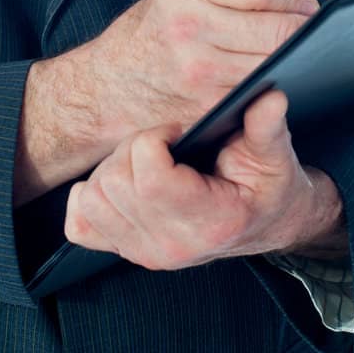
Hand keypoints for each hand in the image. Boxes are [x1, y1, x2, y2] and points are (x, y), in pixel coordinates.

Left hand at [63, 88, 343, 268]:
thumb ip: (267, 127)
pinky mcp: (126, 251)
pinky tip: (123, 184)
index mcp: (210, 224)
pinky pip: (79, 225)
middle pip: (115, 182)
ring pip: (92, 199)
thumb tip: (270, 99)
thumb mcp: (275, 156)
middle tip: (164, 145)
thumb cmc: (267, 187)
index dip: (154, 140)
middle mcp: (172, 246)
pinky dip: (91, 198)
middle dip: (134, 149)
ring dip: (112, 169)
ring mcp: (145, 254)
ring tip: (147, 162)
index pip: (149, 179)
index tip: (177, 132)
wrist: (264, 222)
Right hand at [83, 0, 340, 148]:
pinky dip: (278, 80)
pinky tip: (272, 72)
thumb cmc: (161, 26)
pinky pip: (265, 89)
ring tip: (289, 47)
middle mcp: (189, 26)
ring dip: (297, 56)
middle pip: (283, 28)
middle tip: (307, 26)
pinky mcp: (211, 106)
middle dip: (307, 26)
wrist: (110, 86)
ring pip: (280, 62)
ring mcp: (200, 71)